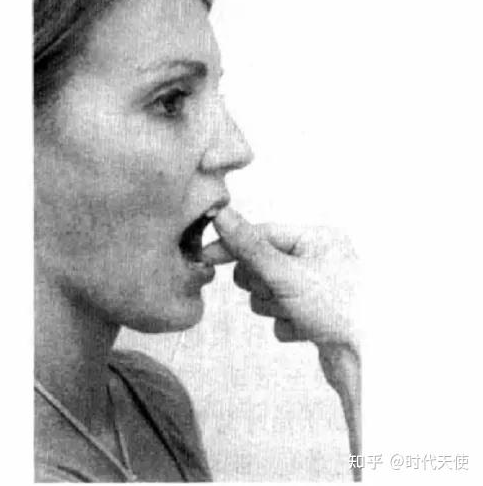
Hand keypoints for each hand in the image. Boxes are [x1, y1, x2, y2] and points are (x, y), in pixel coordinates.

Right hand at [202, 207, 360, 475]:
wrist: (370, 362)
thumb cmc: (339, 307)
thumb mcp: (287, 272)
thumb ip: (249, 246)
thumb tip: (221, 215)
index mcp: (317, 239)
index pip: (262, 234)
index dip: (233, 245)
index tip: (206, 256)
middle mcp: (317, 260)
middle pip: (261, 266)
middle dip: (263, 285)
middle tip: (277, 292)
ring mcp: (315, 290)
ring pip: (267, 294)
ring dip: (275, 307)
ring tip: (297, 314)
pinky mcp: (313, 316)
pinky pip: (280, 317)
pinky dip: (287, 325)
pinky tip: (309, 331)